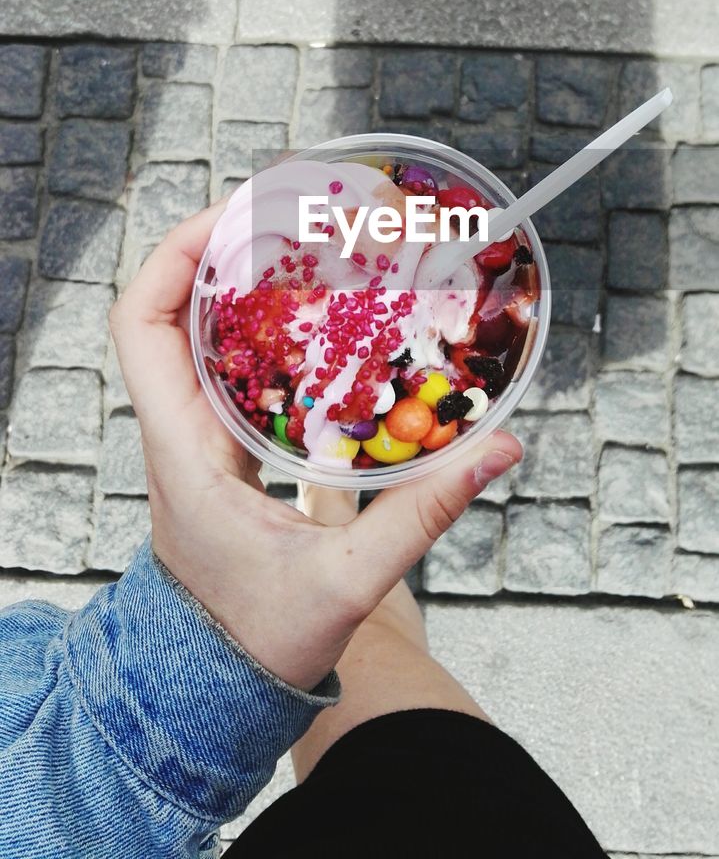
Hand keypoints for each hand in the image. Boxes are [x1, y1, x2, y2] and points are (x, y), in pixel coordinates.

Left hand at [110, 205, 522, 691]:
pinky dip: (261, 330)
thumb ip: (424, 514)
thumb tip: (499, 451)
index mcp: (183, 447)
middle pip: (169, 309)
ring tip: (303, 248)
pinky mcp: (221, 449)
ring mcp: (195, 437)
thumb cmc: (259, 640)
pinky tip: (315, 320)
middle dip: (217, 249)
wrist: (216, 685)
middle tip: (286, 215)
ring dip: (238, 285)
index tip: (231, 216)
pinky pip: (229, 368)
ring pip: (197, 334)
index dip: (174, 255)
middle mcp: (178, 429)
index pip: (142, 324)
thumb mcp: (348, 579)